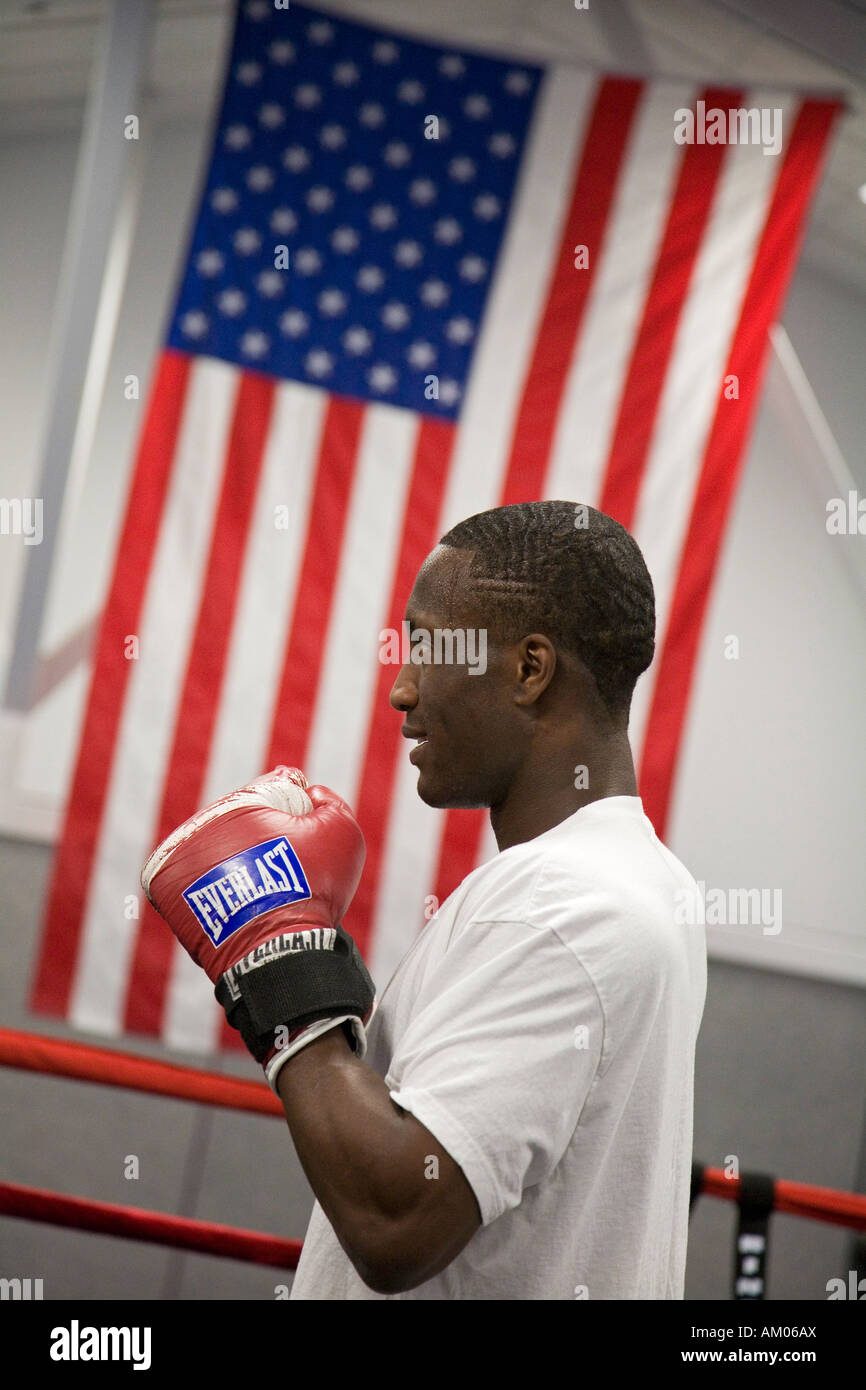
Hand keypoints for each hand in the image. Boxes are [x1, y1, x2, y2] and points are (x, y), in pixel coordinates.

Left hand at [141, 767, 375, 1086]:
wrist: (274, 950)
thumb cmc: (311, 890)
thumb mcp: (341, 830)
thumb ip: (328, 800)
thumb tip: (310, 792)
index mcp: (242, 801)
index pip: (272, 788)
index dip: (295, 803)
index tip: (306, 822)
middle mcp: (202, 823)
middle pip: (241, 819)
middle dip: (265, 835)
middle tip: (288, 864)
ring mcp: (179, 857)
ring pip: (217, 847)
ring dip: (236, 859)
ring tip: (263, 885)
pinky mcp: (165, 889)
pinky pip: (191, 877)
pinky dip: (213, 884)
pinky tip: (238, 898)